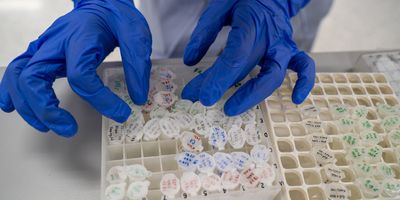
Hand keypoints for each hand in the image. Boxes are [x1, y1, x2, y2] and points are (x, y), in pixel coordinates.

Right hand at [0, 0, 151, 136]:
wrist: (101, 3)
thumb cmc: (115, 18)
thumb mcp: (135, 35)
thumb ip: (137, 65)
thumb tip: (137, 98)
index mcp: (80, 39)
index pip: (80, 75)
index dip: (100, 99)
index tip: (121, 112)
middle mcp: (55, 43)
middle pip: (35, 78)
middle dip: (46, 109)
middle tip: (69, 129)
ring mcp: (44, 48)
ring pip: (20, 77)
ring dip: (28, 106)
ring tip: (48, 126)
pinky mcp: (40, 53)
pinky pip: (17, 71)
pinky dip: (11, 91)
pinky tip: (13, 107)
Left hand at [182, 0, 314, 115]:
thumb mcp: (220, 6)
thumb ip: (204, 32)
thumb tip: (190, 61)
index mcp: (251, 23)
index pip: (235, 57)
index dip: (218, 78)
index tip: (202, 95)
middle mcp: (270, 37)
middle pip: (249, 69)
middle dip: (226, 88)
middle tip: (205, 102)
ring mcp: (283, 45)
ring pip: (275, 75)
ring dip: (254, 95)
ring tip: (232, 109)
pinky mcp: (291, 50)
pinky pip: (304, 67)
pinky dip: (303, 83)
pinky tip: (295, 99)